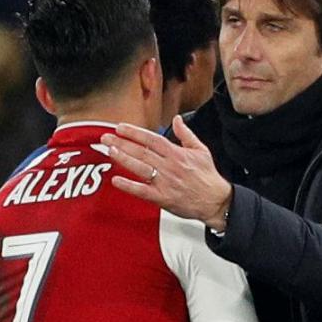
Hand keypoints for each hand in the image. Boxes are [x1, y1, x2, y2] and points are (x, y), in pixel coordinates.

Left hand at [101, 114, 232, 229]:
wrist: (216, 201)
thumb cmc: (208, 177)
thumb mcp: (201, 150)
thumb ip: (186, 134)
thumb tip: (177, 119)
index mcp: (177, 153)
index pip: (151, 139)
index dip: (134, 132)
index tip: (120, 128)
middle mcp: (169, 166)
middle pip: (141, 151)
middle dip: (122, 143)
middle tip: (106, 138)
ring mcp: (165, 182)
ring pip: (140, 168)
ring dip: (123, 159)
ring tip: (110, 151)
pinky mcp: (162, 198)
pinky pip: (142, 191)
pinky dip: (129, 185)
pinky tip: (116, 180)